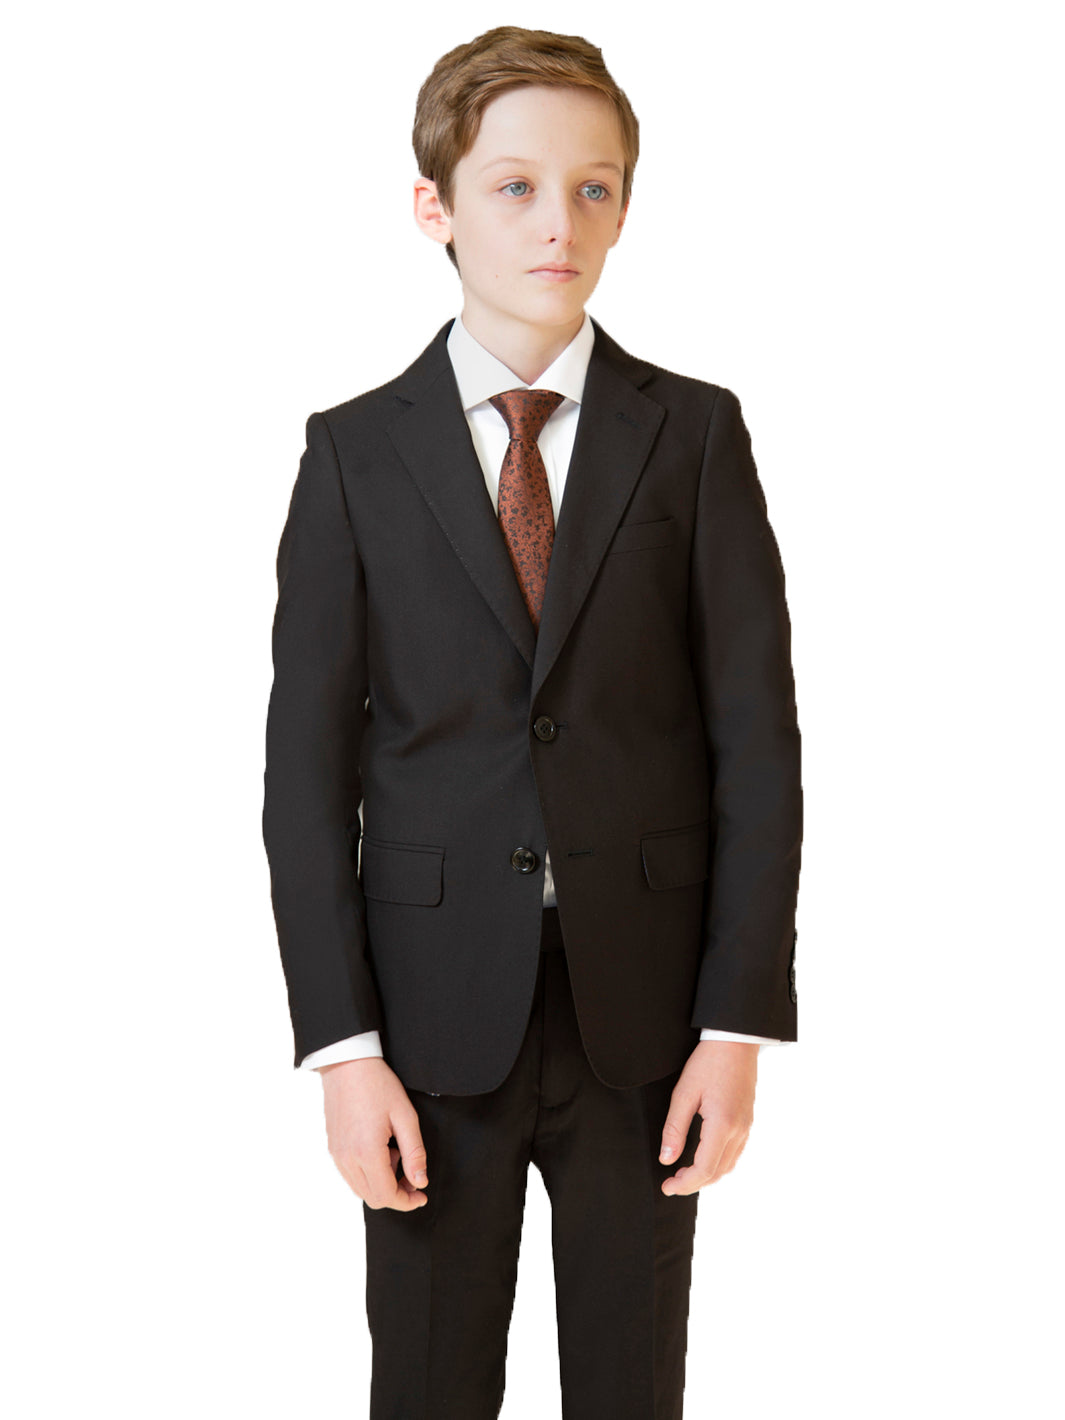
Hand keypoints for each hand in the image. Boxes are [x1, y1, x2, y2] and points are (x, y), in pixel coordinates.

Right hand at [318, 1057, 428, 1210]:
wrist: (347, 1063)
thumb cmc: (378, 1085)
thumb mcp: (405, 1116)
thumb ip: (415, 1153)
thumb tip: (420, 1182)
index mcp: (366, 1152)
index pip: (386, 1196)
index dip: (406, 1201)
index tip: (420, 1195)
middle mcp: (347, 1159)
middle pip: (373, 1198)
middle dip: (396, 1192)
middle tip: (412, 1172)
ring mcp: (336, 1154)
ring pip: (360, 1189)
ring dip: (381, 1182)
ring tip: (394, 1151)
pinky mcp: (332, 1148)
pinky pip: (350, 1175)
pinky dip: (368, 1172)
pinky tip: (380, 1148)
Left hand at [658, 1040, 758, 1195]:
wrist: (735, 1041)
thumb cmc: (708, 1062)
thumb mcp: (684, 1093)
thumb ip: (674, 1128)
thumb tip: (667, 1159)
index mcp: (722, 1125)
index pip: (704, 1169)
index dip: (684, 1184)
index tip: (667, 1187)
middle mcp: (739, 1130)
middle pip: (717, 1172)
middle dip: (693, 1183)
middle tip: (671, 1183)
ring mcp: (746, 1126)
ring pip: (728, 1166)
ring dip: (707, 1175)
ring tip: (684, 1173)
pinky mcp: (747, 1121)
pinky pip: (735, 1153)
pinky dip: (719, 1163)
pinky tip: (703, 1158)